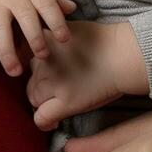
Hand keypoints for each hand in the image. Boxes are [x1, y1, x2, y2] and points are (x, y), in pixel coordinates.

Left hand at [27, 20, 147, 129]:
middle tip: (57, 92)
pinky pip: (42, 118)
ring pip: (35, 99)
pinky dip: (45, 123)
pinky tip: (53, 124)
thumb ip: (52, 37)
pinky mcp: (65, 101)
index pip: (29, 61)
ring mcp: (53, 82)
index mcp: (44, 42)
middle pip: (31, 81)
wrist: (122, 54)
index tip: (47, 77)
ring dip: (44, 103)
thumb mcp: (69, 28)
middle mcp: (43, 62)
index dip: (38, 71)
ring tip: (58, 105)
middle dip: (40, 87)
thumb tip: (43, 43)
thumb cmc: (103, 40)